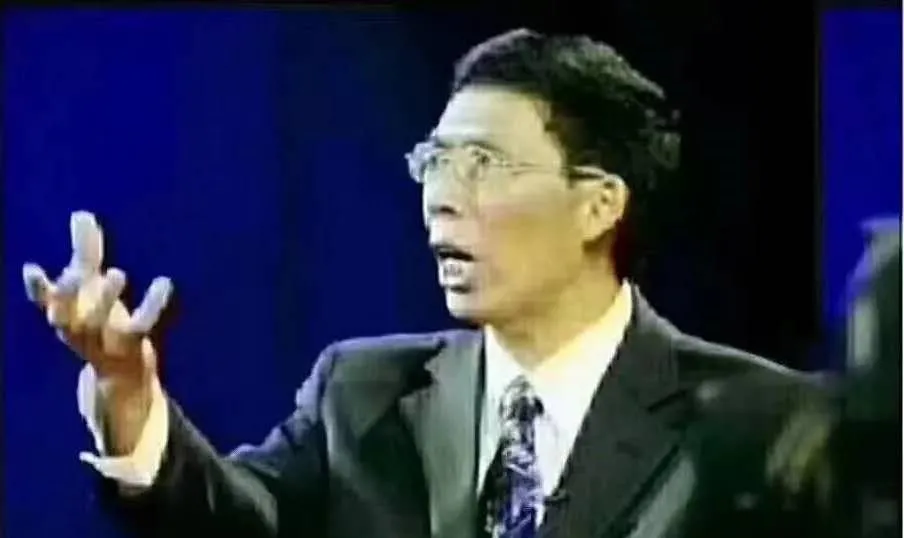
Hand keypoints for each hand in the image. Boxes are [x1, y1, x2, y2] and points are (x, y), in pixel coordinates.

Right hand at [23, 211, 173, 453]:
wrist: (120, 375)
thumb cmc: (100, 321)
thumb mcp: (90, 287)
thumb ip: (86, 251)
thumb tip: (82, 213)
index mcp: (65, 314)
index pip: (46, 301)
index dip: (37, 288)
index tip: (32, 269)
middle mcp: (78, 330)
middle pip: (67, 314)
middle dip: (70, 291)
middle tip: (81, 271)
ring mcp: (103, 341)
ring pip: (99, 323)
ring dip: (104, 299)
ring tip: (117, 272)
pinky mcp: (131, 346)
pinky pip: (141, 325)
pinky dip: (152, 305)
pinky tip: (164, 283)